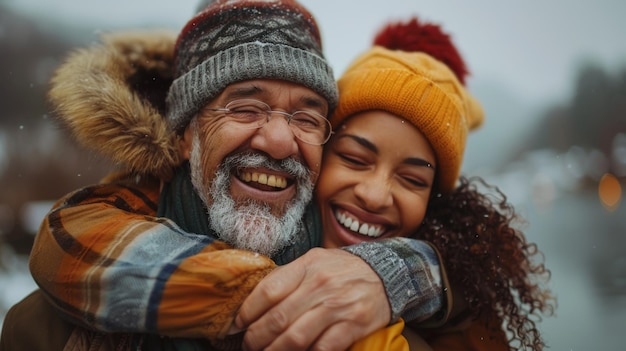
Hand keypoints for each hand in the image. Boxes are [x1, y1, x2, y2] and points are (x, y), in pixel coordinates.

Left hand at [234, 248, 391, 350]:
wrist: (386, 274)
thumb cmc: (342, 269)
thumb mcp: (314, 261)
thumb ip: (288, 277)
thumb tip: (254, 299)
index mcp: (307, 266)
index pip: (267, 290)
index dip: (247, 312)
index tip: (238, 325)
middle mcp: (320, 285)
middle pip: (277, 318)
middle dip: (256, 339)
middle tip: (249, 346)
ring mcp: (337, 306)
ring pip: (295, 338)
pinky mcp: (352, 326)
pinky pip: (322, 349)